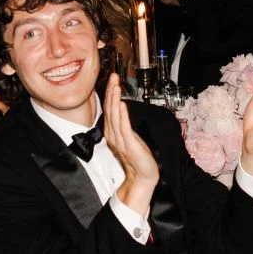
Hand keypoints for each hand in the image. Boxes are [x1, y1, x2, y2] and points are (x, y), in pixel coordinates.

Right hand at [104, 73, 158, 213]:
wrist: (143, 176)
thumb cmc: (138, 157)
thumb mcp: (129, 138)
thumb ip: (123, 126)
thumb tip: (121, 112)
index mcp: (112, 133)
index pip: (109, 110)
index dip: (110, 94)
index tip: (112, 81)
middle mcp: (113, 135)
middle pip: (110, 110)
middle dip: (111, 92)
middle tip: (113, 77)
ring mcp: (120, 140)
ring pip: (115, 116)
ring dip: (115, 99)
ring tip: (115, 85)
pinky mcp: (128, 144)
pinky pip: (123, 127)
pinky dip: (122, 115)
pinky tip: (121, 104)